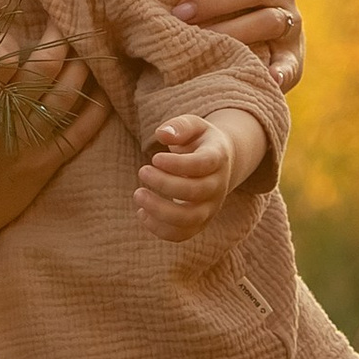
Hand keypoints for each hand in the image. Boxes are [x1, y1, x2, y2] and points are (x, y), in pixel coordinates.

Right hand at [0, 41, 109, 246]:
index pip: (1, 58)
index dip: (9, 38)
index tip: (12, 28)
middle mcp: (8, 119)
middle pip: (43, 69)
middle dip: (57, 40)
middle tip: (62, 24)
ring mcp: (32, 143)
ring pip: (67, 95)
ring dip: (80, 67)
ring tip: (83, 51)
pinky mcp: (47, 164)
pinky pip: (80, 133)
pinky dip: (95, 110)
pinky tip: (102, 92)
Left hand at [136, 113, 239, 239]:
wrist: (219, 163)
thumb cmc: (199, 141)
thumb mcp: (193, 125)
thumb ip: (179, 126)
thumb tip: (162, 134)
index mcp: (218, 158)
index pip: (202, 165)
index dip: (177, 164)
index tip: (155, 157)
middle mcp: (218, 185)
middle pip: (195, 192)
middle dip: (164, 184)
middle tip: (142, 171)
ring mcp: (211, 207)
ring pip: (189, 219)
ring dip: (160, 211)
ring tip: (138, 194)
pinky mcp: (200, 222)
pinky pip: (182, 234)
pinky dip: (160, 229)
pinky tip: (142, 213)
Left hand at [176, 0, 304, 92]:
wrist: (259, 44)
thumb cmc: (216, 9)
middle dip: (214, 0)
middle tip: (179, 14)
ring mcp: (290, 23)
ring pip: (268, 20)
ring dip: (234, 32)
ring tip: (202, 44)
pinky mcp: (294, 58)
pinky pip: (290, 65)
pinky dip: (280, 71)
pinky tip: (266, 78)